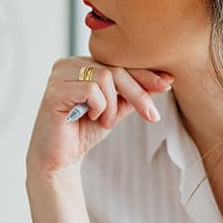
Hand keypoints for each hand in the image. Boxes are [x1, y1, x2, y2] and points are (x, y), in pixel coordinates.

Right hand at [25, 58, 173, 179]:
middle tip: (150, 114)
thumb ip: (134, 94)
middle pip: (115, 69)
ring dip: (112, 105)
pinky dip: (99, 107)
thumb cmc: (83, 131)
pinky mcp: (54, 90)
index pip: (118, 63)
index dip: (144, 74)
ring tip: (105, 121)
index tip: (168, 83)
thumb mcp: (116, 109)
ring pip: (105, 78)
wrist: (60, 158)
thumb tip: (165, 80)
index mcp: (83, 64)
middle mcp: (69, 64)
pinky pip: (90, 90)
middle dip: (138, 93)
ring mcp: (59, 75)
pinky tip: (90, 117)